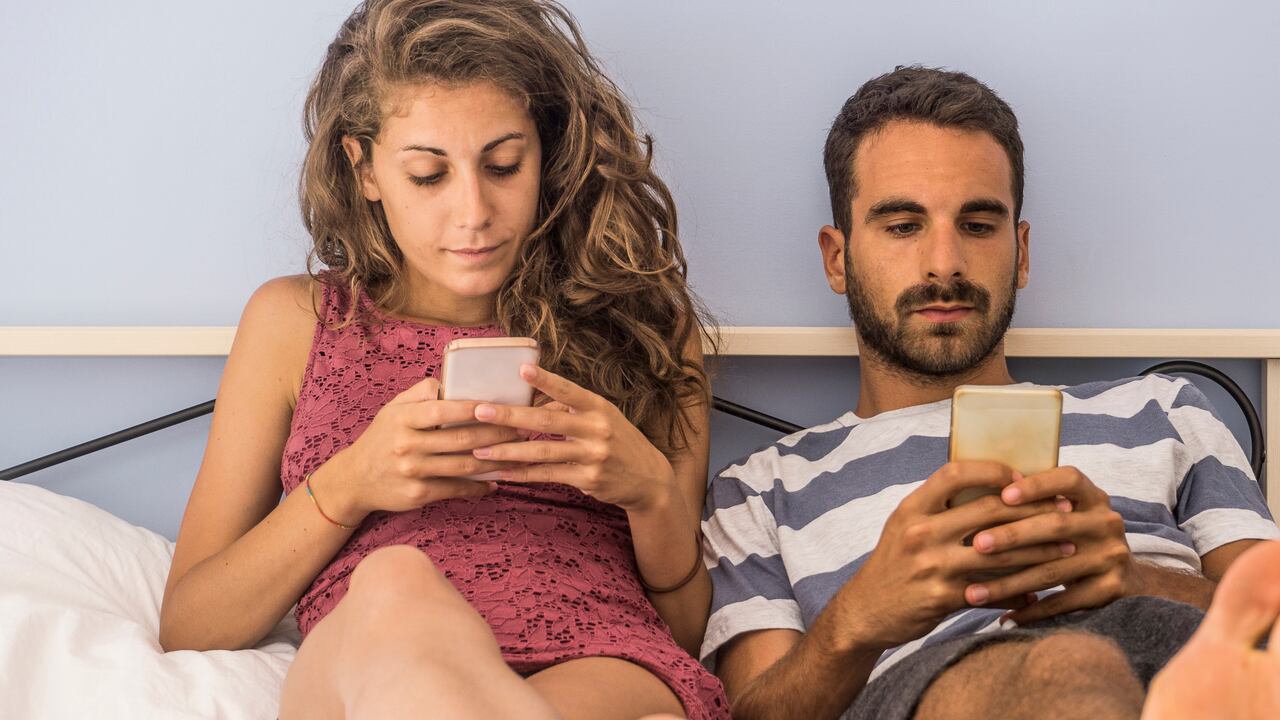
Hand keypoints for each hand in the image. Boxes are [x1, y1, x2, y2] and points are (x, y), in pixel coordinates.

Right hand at [312, 377, 524, 523]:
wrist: (354, 479)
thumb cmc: (381, 438)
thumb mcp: (392, 409)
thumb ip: (420, 393)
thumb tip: (450, 381)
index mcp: (402, 419)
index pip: (442, 410)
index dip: (472, 409)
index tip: (498, 405)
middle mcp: (406, 445)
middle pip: (460, 440)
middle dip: (496, 434)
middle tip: (522, 428)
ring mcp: (413, 471)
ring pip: (463, 466)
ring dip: (495, 460)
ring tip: (519, 452)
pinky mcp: (418, 494)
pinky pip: (456, 489)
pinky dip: (479, 486)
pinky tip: (497, 481)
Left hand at [469, 364, 674, 511]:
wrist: (649, 479)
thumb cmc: (618, 441)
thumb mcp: (603, 418)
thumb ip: (572, 409)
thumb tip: (533, 399)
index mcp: (599, 407)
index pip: (569, 390)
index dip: (545, 380)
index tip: (521, 369)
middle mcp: (597, 429)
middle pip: (547, 420)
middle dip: (510, 416)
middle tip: (480, 411)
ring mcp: (593, 455)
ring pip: (542, 451)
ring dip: (508, 450)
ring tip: (480, 449)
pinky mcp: (588, 479)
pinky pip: (548, 475)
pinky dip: (523, 474)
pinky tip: (502, 473)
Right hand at [826, 461, 1075, 651]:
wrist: (865, 610)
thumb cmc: (893, 564)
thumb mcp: (904, 526)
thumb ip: (939, 508)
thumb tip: (992, 489)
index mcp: (912, 508)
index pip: (955, 473)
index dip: (993, 471)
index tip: (1023, 479)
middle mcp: (921, 532)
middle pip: (989, 511)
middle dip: (1034, 510)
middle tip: (1065, 510)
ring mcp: (932, 566)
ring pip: (1000, 554)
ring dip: (1040, 551)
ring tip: (1067, 549)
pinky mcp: (942, 597)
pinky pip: (991, 591)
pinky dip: (1018, 592)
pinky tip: (1038, 592)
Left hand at [964, 466, 1134, 624]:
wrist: (1126, 578)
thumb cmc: (1077, 538)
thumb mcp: (1070, 513)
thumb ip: (1037, 503)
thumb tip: (976, 492)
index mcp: (1094, 497)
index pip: (1069, 479)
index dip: (1037, 485)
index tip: (1003, 495)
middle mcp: (1107, 523)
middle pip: (1056, 526)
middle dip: (1012, 535)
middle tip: (977, 544)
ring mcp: (1111, 557)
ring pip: (1053, 570)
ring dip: (1009, 583)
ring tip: (974, 593)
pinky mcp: (1111, 589)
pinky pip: (1063, 601)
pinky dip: (1031, 610)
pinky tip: (1004, 617)